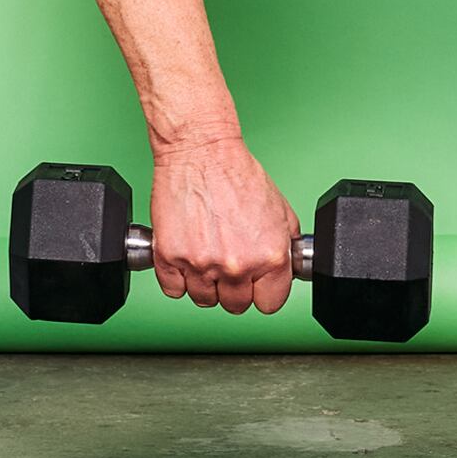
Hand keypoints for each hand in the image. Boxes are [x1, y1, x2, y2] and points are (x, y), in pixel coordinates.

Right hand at [147, 135, 297, 314]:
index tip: (256, 282)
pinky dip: (177, 277)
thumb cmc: (237, 174)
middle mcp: (237, 266)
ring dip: (205, 282)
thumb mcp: (281, 210)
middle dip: (234, 286)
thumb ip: (285, 248)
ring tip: (206, 253)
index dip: (263, 291)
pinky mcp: (170, 257)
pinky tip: (186, 254)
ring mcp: (201, 264)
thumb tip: (286, 271)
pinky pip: (173, 289)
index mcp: (270, 257)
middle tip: (229, 260)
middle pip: (235, 305)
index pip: (270, 304)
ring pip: (203, 299)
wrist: (201, 152)